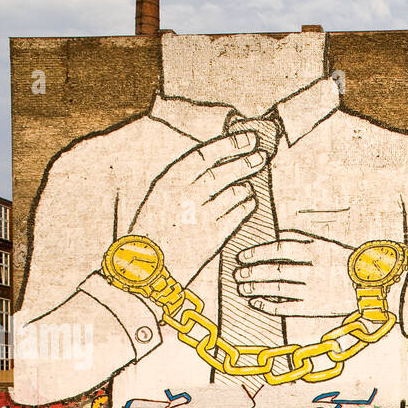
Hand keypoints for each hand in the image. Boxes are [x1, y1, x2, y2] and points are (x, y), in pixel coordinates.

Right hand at [129, 131, 267, 280]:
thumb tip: (216, 162)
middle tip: (262, 155)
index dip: (229, 144)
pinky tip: (247, 204)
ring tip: (247, 188)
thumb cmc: (151, 231)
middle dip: (247, 161)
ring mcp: (201, 216)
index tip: (247, 138)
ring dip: (246, 188)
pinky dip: (247, 206)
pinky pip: (240, 214)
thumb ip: (183, 180)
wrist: (146, 269)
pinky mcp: (214, 236)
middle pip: (224, 172)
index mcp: (167, 183)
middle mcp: (185, 196)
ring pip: (236, 193)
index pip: (204, 155)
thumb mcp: (158, 198)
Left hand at [234, 231, 357, 317]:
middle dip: (252, 272)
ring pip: (277, 289)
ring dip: (256, 288)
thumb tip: (278, 232)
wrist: (370, 286)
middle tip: (238, 273)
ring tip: (242, 287)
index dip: (257, 252)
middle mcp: (313, 270)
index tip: (243, 256)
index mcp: (316, 250)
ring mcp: (313, 290)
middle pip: (275, 270)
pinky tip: (255, 303)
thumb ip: (303, 238)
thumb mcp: (328, 244)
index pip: (279, 249)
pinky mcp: (314, 307)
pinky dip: (267, 305)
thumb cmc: (346, 263)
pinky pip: (285, 307)